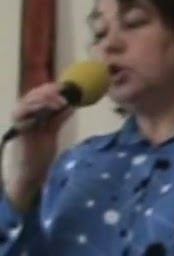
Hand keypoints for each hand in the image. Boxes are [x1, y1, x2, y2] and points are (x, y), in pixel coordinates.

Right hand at [5, 82, 73, 211]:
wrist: (32, 168)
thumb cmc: (40, 150)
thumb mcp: (52, 130)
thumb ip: (59, 117)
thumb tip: (72, 105)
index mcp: (30, 112)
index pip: (38, 94)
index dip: (51, 88)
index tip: (66, 86)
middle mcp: (22, 114)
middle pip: (33, 95)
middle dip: (49, 91)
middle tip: (64, 94)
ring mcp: (19, 121)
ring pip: (28, 102)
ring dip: (45, 99)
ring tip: (61, 103)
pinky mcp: (18, 129)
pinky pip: (22, 114)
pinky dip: (35, 108)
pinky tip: (51, 109)